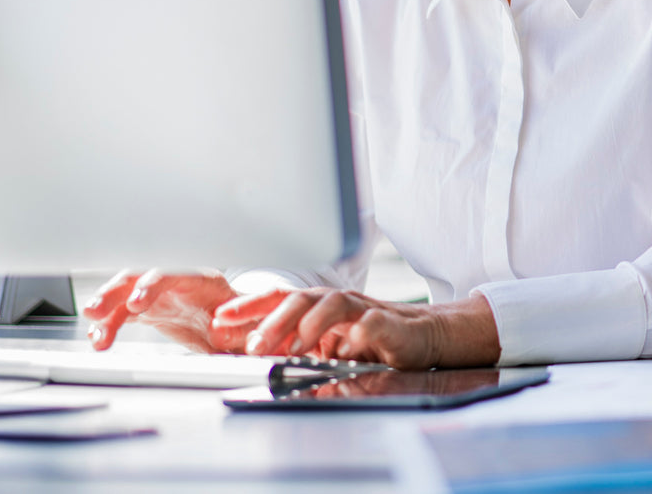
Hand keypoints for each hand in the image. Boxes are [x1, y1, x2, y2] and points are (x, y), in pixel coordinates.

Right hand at [82, 269, 280, 352]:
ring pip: (125, 295)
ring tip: (95, 334)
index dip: (152, 286)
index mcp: (204, 281)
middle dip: (115, 293)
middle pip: (140, 279)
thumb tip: (220, 331)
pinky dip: (108, 324)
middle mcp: (177, 283)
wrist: (240, 327)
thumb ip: (234, 330)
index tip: (136, 302)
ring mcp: (161, 295)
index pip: (173, 275)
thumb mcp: (245, 327)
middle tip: (96, 311)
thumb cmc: (244, 322)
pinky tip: (98, 336)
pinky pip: (123, 313)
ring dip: (106, 311)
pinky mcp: (150, 310)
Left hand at [212, 290, 499, 369]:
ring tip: (296, 346)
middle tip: (255, 345)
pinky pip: (373, 323)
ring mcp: (367, 310)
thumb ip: (301, 345)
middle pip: (303, 297)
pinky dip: (358, 333)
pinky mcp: (392, 324)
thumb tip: (260, 355)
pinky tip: (346, 349)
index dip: (251, 305)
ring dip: (311, 323)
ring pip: (334, 302)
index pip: (281, 297)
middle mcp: (341, 302)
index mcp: (322, 305)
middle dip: (274, 319)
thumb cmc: (378, 340)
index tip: (222, 319)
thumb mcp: (332, 344)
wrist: (430, 335)